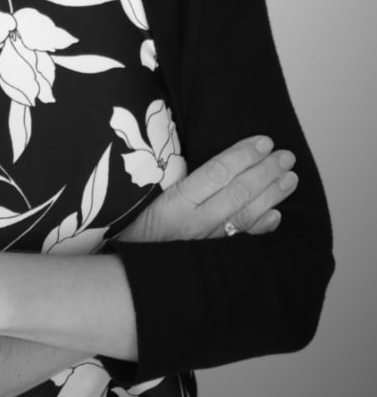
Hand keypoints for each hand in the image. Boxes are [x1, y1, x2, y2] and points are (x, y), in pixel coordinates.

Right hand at [115, 136, 297, 242]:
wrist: (127, 277)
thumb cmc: (132, 230)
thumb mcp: (143, 199)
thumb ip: (172, 180)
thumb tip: (207, 159)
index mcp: (176, 202)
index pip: (217, 171)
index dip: (242, 154)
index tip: (263, 141)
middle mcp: (195, 222)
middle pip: (238, 191)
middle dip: (266, 170)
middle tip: (286, 155)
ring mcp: (206, 243)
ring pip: (246, 214)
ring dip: (271, 195)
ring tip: (290, 178)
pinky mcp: (211, 259)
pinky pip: (242, 242)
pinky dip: (262, 228)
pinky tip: (277, 216)